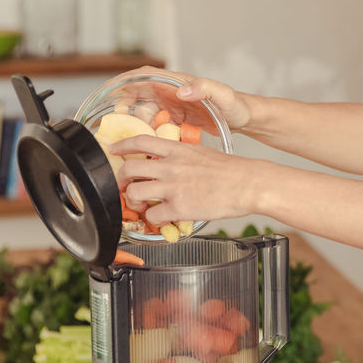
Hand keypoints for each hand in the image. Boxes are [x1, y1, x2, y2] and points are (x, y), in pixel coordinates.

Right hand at [108, 65, 251, 131]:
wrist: (244, 119)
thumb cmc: (236, 105)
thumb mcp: (223, 95)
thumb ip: (205, 88)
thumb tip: (181, 90)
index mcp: (177, 83)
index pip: (144, 76)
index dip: (125, 81)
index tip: (111, 90)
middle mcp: (171, 92)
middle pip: (137, 94)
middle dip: (125, 104)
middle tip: (122, 119)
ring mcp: (172, 106)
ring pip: (144, 112)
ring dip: (139, 122)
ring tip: (145, 133)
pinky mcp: (175, 120)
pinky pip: (155, 126)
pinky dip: (150, 133)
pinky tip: (153, 142)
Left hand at [111, 134, 265, 224]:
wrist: (249, 183)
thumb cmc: (234, 171)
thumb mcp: (203, 153)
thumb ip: (183, 157)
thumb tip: (172, 164)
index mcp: (178, 150)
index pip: (140, 142)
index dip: (122, 146)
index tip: (114, 150)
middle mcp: (170, 166)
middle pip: (129, 169)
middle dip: (122, 180)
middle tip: (127, 186)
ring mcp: (172, 187)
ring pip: (134, 193)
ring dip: (134, 201)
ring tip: (143, 205)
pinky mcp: (179, 208)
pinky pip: (152, 216)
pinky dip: (154, 220)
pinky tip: (164, 218)